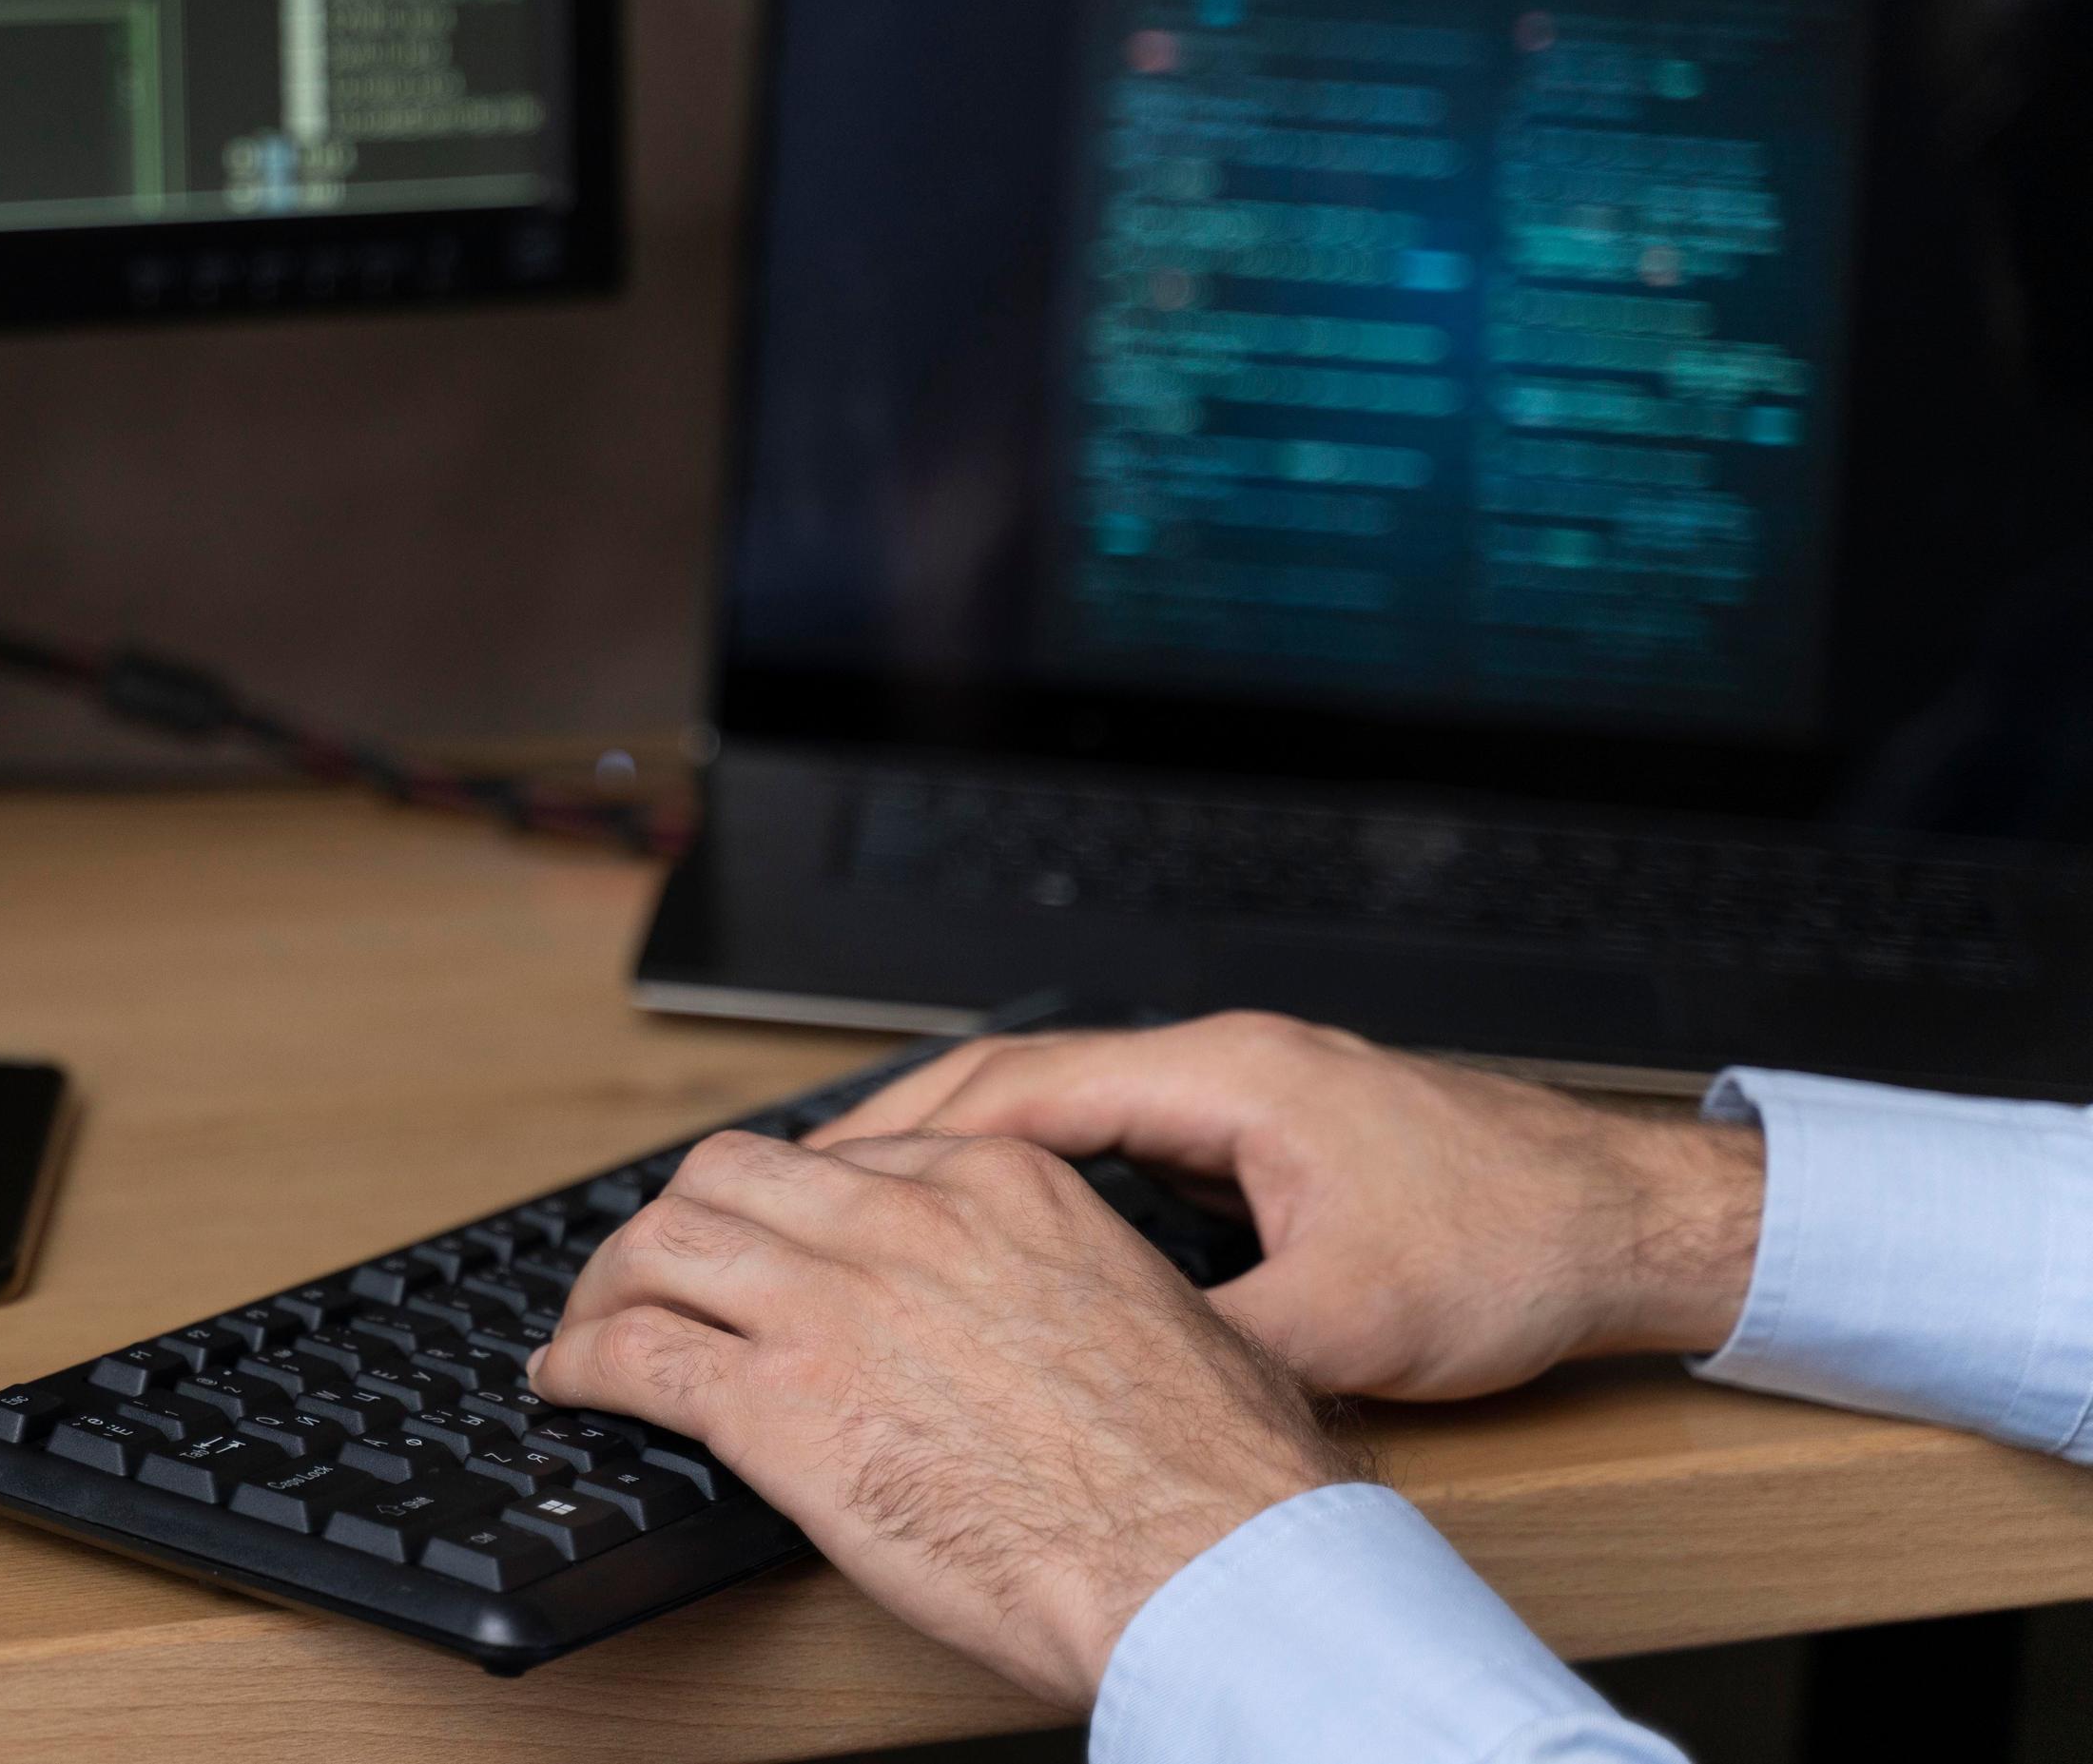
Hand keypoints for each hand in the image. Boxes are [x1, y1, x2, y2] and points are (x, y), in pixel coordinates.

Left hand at [529, 1127, 1353, 1710]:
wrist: (1207, 1561)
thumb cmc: (1214, 1472)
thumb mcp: (1155, 1310)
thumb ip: (1068, 1279)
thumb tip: (1048, 1312)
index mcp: (996, 1184)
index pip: (835, 1155)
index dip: (775, 1205)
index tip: (755, 1244)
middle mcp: (901, 1220)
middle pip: (726, 1179)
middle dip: (673, 1225)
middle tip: (650, 1276)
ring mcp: (831, 1305)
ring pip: (663, 1247)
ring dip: (608, 1288)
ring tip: (590, 1327)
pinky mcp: (779, 1406)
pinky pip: (638, 1356)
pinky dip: (583, 1363)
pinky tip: (567, 1386)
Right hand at [813, 1012, 1768, 1400]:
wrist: (1633, 1219)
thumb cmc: (1518, 1246)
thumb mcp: (1351, 1322)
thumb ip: (1216, 1344)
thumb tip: (1107, 1382)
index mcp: (1231, 1077)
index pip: (1028, 1083)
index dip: (915, 1126)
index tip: (830, 1166)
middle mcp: (1230, 1063)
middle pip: (1029, 1076)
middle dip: (915, 1126)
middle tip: (813, 1180)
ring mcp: (1250, 1092)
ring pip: (1073, 1102)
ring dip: (979, 1146)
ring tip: (883, 1199)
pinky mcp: (1272, 1133)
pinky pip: (1126, 1135)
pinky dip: (1051, 1169)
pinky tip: (1014, 1219)